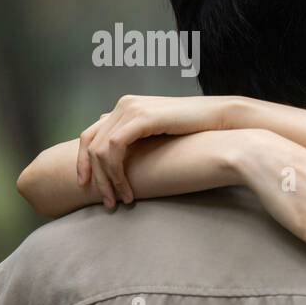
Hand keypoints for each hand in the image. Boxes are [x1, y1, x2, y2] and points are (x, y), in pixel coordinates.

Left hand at [78, 94, 237, 206]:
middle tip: (105, 200)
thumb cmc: (199, 130)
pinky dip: (116, 172)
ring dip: (106, 179)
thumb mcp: (161, 134)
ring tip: (118, 199)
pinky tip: (128, 189)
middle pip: (89, 142)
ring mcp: (131, 109)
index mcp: (127, 106)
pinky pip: (115, 148)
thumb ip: (141, 140)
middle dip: (92, 175)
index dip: (84, 161)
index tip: (88, 186)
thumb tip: (126, 159)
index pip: (91, 134)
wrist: (221, 117)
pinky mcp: (142, 118)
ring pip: (99, 149)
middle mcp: (124, 104)